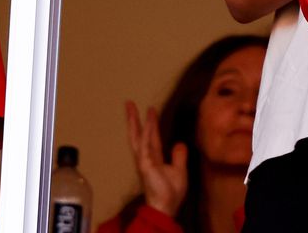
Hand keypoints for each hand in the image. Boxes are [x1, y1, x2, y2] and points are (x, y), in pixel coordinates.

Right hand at [125, 101, 186, 217]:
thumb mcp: (179, 170)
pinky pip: (146, 146)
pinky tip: (147, 122)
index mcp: (154, 157)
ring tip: (132, 107)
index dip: (150, 123)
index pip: (151, 136)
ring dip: (136, 121)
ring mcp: (144, 160)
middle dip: (134, 119)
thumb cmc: (171, 191)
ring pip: (139, 136)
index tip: (150, 109)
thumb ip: (178, 156)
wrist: (167, 204)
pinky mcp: (145, 164)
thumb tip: (179, 143)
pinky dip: (146, 133)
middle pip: (139, 134)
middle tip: (129, 103)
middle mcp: (146, 156)